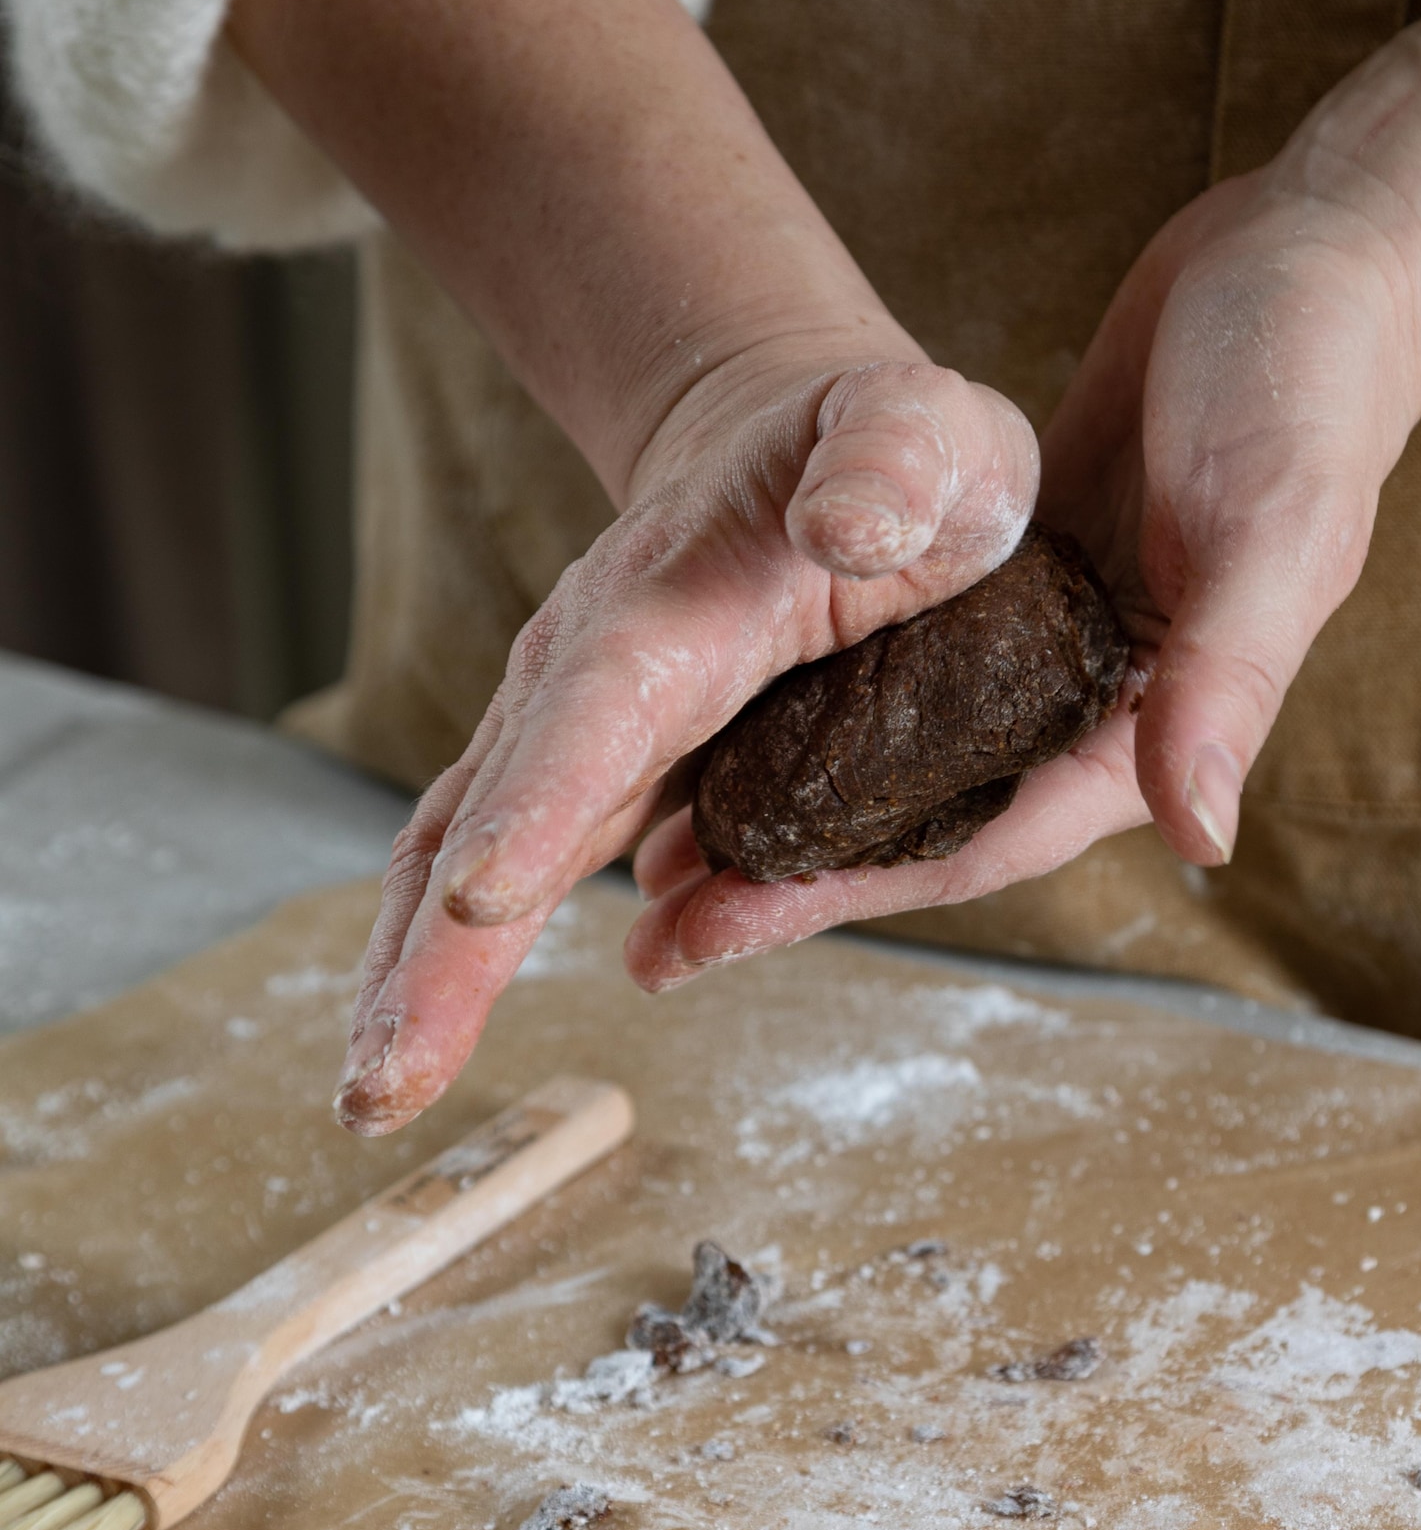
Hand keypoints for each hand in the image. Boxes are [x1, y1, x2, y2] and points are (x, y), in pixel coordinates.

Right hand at [335, 340, 1035, 1129]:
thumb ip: (899, 466)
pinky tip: (422, 1048)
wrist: (795, 444)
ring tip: (378, 1093)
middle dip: (440, 953)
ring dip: (421, 981)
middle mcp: (595, 674)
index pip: (603, 706)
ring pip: (470, 861)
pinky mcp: (582, 781)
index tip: (488, 899)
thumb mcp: (934, 437)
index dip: (545, 800)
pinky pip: (500, 873)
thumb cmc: (890, 454)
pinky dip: (453, 960)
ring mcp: (577, 733)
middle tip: (386, 1077)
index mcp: (680, 605)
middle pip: (498, 817)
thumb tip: (852, 526)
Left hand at [630, 0, 1420, 982]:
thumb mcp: (1270, 531)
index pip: (979, 840)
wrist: (1320, 256)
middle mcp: (1094, 708)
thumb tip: (1202, 837)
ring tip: (657, 846)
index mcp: (1153, 725)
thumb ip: (1228, 685)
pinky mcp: (1020, 575)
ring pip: (895, 757)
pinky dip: (817, 697)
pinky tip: (724, 711)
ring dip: (788, 801)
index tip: (723, 926)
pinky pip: (901, 661)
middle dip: (792, 879)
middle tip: (651, 926)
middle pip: (917, 824)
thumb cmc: (1313, 385)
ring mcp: (1051, 645)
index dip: (848, 894)